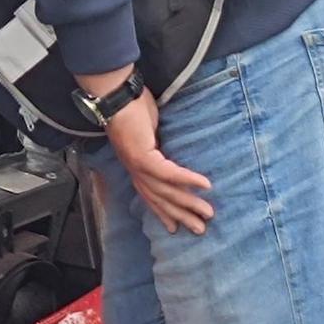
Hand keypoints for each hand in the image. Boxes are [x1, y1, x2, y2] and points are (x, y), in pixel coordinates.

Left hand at [79, 69, 212, 233]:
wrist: (115, 94)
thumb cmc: (132, 108)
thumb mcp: (148, 132)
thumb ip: (158, 147)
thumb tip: (171, 152)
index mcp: (135, 165)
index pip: (150, 196)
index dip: (163, 213)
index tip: (175, 228)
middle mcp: (134, 170)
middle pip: (160, 199)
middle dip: (181, 215)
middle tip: (200, 230)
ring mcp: (137, 164)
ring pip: (166, 191)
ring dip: (189, 203)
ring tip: (208, 213)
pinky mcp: (142, 156)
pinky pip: (169, 173)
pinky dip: (187, 179)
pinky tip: (205, 185)